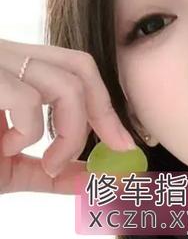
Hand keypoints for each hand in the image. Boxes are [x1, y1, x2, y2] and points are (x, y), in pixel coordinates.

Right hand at [0, 37, 135, 193]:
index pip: (76, 70)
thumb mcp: (12, 169)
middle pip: (80, 65)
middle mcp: (7, 58)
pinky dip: (30, 133)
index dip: (106, 107)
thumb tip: (94, 179)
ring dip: (70, 135)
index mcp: (16, 73)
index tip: (125, 145)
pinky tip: (9, 148)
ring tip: (49, 162)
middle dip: (104, 114)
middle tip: (114, 150)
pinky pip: (28, 99)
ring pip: (65, 83)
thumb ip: (52, 174)